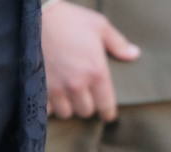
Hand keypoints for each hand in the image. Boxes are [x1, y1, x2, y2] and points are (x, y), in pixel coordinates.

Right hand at [41, 1, 139, 120]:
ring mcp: (56, 89)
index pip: (105, 104)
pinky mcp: (39, 89)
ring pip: (66, 113)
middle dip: (87, 106)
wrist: (37, 19)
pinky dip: (50, 106)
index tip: (107, 114)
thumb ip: (118, 44)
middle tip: (86, 98)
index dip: (108, 112)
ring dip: (68, 107)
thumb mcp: (99, 26)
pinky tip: (52, 98)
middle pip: (85, 111)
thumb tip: (134, 55)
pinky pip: (47, 109)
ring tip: (69, 98)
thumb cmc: (71, 20)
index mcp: (96, 72)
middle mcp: (77, 85)